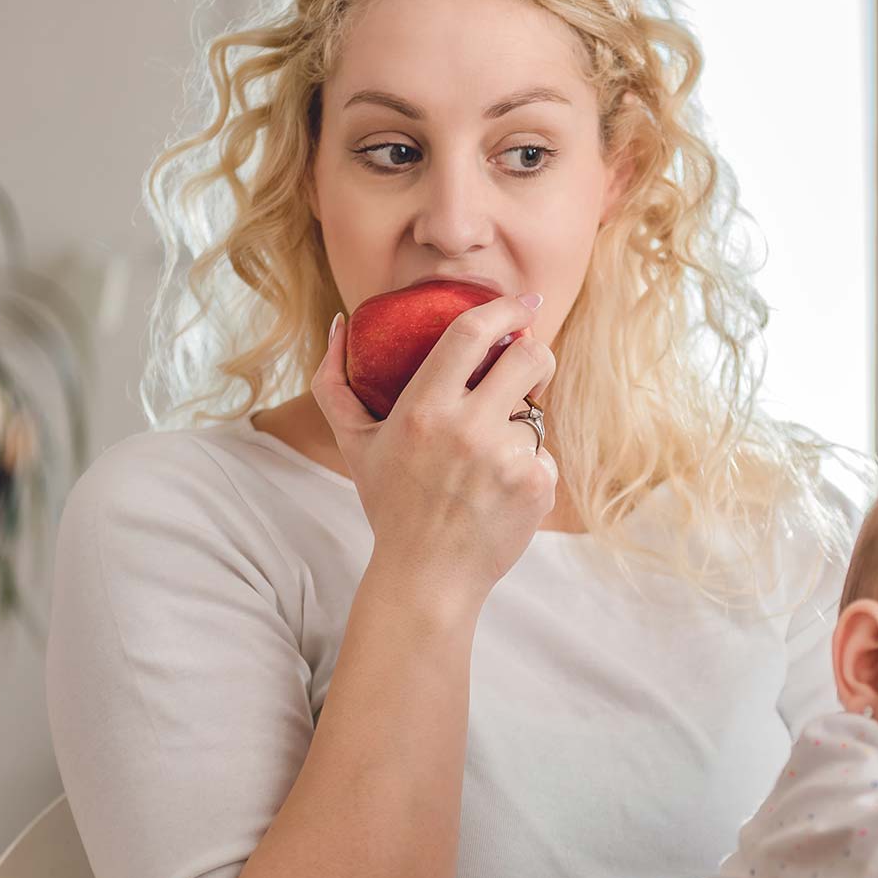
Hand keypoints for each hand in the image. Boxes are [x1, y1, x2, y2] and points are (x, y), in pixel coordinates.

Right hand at [311, 293, 558, 615]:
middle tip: (526, 362)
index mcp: (423, 409)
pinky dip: (526, 466)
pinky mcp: (536, 484)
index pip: (473, 333)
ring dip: (519, 423)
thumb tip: (341, 323)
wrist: (426, 576)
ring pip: (534, 412)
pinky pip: (542, 454)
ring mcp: (507, 458)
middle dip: (535, 352)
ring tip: (486, 460)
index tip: (523, 301)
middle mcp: (468, 429)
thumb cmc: (390, 503)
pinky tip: (497, 493)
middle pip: (530, 357)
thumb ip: (334, 382)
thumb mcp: (354, 443)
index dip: (505, 308)